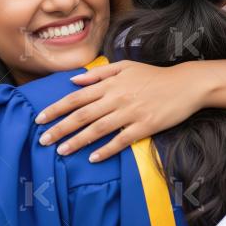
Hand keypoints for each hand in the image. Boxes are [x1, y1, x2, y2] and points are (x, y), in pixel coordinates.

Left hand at [35, 60, 214, 161]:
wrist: (185, 84)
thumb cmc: (153, 75)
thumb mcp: (125, 66)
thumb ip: (98, 73)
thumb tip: (73, 79)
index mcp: (110, 84)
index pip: (76, 97)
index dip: (56, 109)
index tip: (40, 119)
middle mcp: (116, 98)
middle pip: (82, 115)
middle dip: (60, 128)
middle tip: (42, 140)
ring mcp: (131, 113)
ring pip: (98, 129)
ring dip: (77, 141)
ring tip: (61, 151)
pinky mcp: (145, 126)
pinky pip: (121, 140)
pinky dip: (106, 150)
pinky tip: (93, 158)